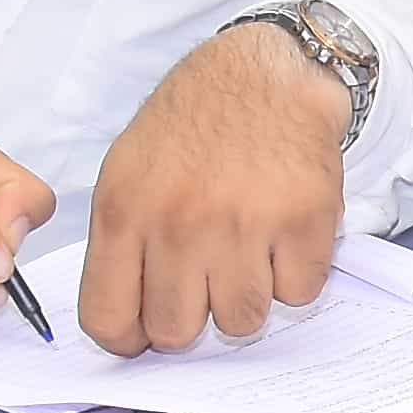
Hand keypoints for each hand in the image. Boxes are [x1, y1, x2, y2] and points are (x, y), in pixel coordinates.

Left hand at [79, 21, 349, 351]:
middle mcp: (180, 221)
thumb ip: (122, 246)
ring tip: (246, 249)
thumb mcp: (126, 173)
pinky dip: (294, 273)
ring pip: (242, 321)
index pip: (108, 318)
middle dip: (193, 317)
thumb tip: (128, 325)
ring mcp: (245, 223)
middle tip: (206, 280)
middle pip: (176, 332)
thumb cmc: (192, 127)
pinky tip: (282, 233)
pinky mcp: (305, 220)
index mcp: (125, 210)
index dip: (128, 339)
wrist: (265, 73)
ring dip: (247, 295)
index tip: (145, 333)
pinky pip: (298, 292)